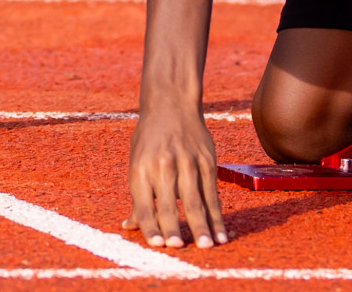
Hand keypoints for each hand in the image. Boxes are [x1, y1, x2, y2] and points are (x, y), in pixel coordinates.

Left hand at [121, 106, 227, 248]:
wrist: (171, 103)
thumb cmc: (149, 139)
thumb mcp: (136, 162)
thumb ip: (137, 196)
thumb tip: (129, 226)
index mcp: (141, 169)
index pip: (144, 203)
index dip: (150, 225)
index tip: (156, 245)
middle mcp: (163, 166)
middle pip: (169, 202)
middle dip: (175, 228)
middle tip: (180, 248)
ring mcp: (187, 162)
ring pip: (195, 199)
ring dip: (201, 226)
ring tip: (207, 246)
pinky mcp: (207, 160)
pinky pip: (212, 192)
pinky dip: (217, 215)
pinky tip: (221, 232)